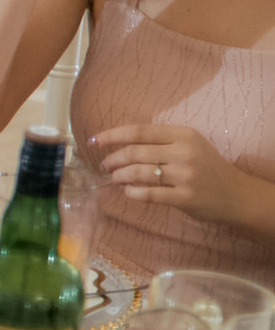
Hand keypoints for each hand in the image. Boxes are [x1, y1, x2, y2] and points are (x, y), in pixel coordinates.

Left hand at [90, 122, 258, 225]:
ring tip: (115, 178)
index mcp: (183, 135)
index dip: (112, 135)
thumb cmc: (206, 167)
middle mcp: (184, 152)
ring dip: (119, 176)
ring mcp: (185, 175)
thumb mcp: (189, 145)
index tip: (93, 141)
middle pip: (134, 153)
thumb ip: (160, 142)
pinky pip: (148, 194)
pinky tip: (128, 191)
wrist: (236, 194)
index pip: (139, 131)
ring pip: (137, 173)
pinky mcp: (185, 197)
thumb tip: (118, 143)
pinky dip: (132, 192)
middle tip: (106, 165)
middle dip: (113, 160)